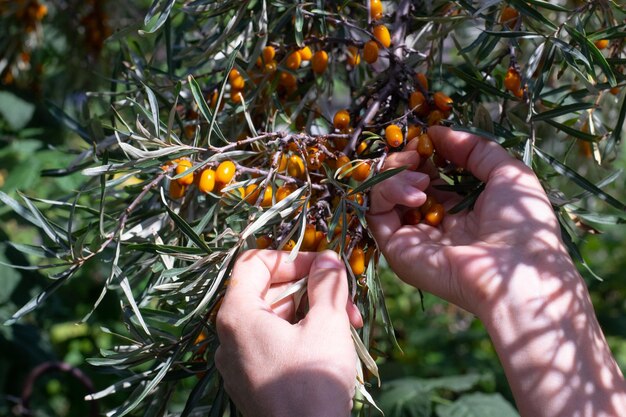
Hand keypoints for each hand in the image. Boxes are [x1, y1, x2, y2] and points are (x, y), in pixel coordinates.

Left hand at [215, 250, 361, 416]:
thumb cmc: (313, 383)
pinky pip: (273, 343)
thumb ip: (327, 284)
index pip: (255, 263)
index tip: (323, 266)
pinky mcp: (252, 381)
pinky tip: (331, 342)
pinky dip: (300, 334)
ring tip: (349, 322)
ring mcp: (238, 362)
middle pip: (267, 291)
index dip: (291, 257)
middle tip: (345, 297)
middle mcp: (230, 337)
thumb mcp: (327, 325)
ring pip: (275, 318)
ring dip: (311, 311)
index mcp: (238, 316)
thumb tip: (329, 258)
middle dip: (310, 288)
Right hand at [368, 126, 625, 416]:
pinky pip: (376, 211)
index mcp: (458, 209)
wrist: (518, 273)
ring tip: (421, 176)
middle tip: (418, 153)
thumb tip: (437, 131)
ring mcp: (411, 236)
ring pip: (382, 193)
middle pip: (400, 181)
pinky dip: (388, 191)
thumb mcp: (509, 173)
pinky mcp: (396, 248)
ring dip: (395, 172)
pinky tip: (417, 191)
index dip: (424, 153)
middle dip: (405, 158)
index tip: (429, 139)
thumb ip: (475, 148)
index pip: (427, 175)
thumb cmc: (523, 225)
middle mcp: (431, 222)